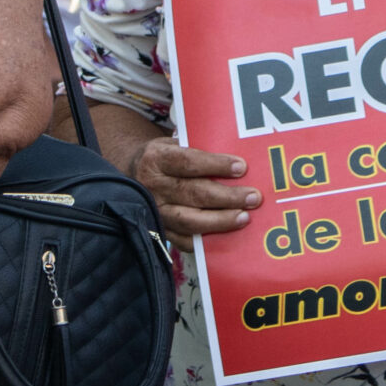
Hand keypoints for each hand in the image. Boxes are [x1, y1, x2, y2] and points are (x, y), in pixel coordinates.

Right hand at [128, 139, 261, 245]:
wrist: (133, 175)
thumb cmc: (166, 158)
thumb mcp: (174, 144)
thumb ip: (198, 150)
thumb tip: (236, 163)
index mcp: (156, 159)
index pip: (188, 162)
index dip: (215, 165)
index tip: (241, 167)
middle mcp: (153, 186)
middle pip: (193, 193)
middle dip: (226, 197)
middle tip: (252, 198)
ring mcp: (155, 211)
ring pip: (189, 220)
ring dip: (220, 220)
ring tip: (244, 217)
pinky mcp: (158, 229)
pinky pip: (183, 240)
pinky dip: (205, 240)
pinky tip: (226, 236)